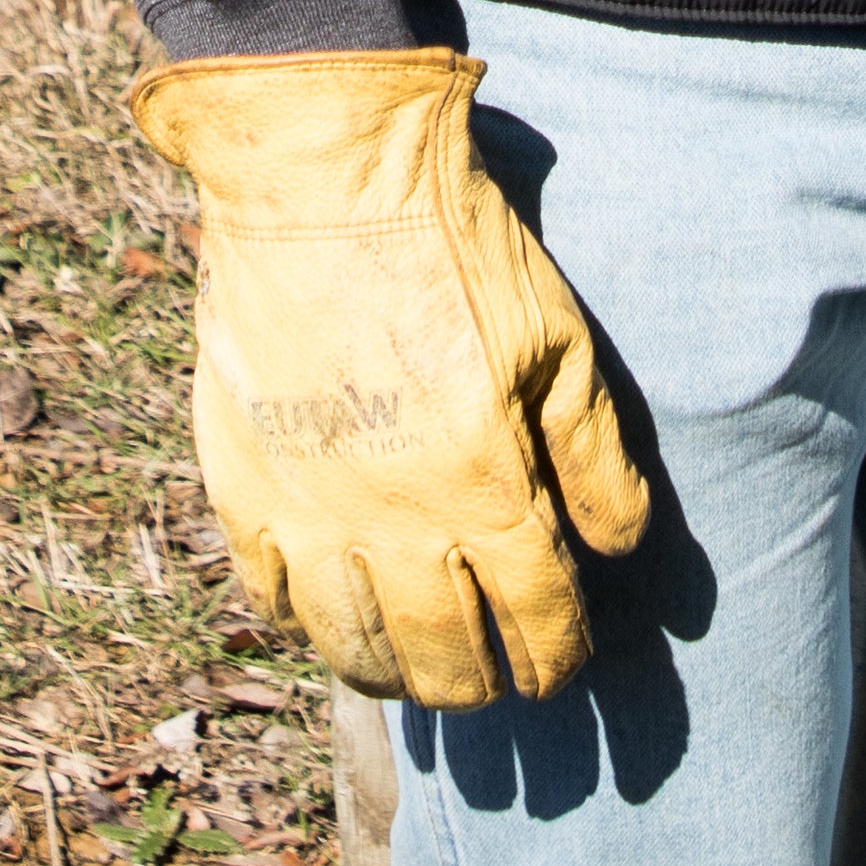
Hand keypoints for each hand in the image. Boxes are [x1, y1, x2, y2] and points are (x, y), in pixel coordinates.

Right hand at [127, 46, 649, 706]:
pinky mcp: (243, 480)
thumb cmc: (454, 245)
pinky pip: (267, 590)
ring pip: (351, 643)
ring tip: (412, 678)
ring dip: (391, 675)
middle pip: (444, 654)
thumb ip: (595, 454)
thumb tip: (621, 544)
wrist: (324, 177)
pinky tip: (323, 617)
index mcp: (488, 489)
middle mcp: (396, 522)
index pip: (536, 617)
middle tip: (491, 688)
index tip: (562, 669)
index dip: (556, 657)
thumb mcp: (556, 339)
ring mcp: (310, 509)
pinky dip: (300, 620)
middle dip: (479, 686)